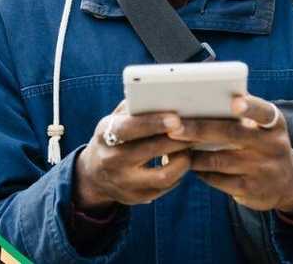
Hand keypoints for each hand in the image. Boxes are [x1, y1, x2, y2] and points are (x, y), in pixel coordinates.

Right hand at [74, 101, 193, 210]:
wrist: (94, 174)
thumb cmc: (114, 138)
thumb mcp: (115, 120)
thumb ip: (134, 108)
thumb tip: (161, 93)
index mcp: (105, 135)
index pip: (129, 128)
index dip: (153, 123)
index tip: (176, 119)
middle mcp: (111, 160)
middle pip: (151, 150)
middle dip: (178, 140)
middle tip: (197, 130)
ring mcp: (123, 182)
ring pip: (163, 175)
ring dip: (183, 160)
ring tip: (190, 148)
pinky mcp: (135, 198)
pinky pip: (165, 188)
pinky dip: (178, 174)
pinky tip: (181, 162)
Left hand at [169, 95, 292, 215]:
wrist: (288, 183)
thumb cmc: (261, 143)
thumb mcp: (262, 128)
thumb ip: (239, 114)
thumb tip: (198, 97)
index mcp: (274, 124)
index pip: (263, 112)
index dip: (250, 107)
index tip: (234, 103)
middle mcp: (272, 146)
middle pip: (231, 134)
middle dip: (199, 129)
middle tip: (174, 126)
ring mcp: (262, 170)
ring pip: (218, 160)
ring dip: (192, 153)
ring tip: (171, 145)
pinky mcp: (250, 190)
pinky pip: (217, 179)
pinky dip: (198, 170)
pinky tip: (185, 163)